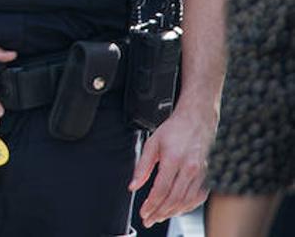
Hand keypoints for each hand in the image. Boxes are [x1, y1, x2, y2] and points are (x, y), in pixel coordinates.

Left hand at [130, 105, 214, 225]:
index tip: (144, 212)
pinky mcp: (207, 176)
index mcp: (174, 159)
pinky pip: (198, 198)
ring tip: (159, 216)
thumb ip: (142, 167)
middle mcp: (190, 168)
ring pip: (187, 201)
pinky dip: (186, 207)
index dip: (151, 204)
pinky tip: (176, 209)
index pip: (161, 189)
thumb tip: (133, 186)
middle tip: (149, 219)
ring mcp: (201, 173)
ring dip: (172, 212)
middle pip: (174, 199)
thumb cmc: (174, 130)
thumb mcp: (152, 143)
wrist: (197, 120)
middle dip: (160, 212)